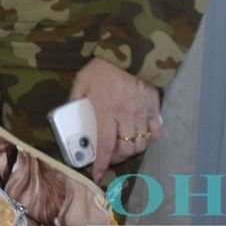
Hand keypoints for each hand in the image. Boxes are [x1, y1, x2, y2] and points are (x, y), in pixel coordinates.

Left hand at [72, 58, 161, 184]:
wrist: (130, 50)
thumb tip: (68, 114)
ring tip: (124, 148)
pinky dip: (150, 139)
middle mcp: (126, 115)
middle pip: (126, 149)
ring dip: (132, 150)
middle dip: (117, 158)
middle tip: (109, 156)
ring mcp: (142, 112)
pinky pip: (156, 131)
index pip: (105, 145)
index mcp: (106, 110)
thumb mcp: (83, 80)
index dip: (101, 163)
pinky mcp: (154, 107)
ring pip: (141, 143)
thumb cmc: (104, 66)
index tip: (97, 175)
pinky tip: (142, 138)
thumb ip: (76, 99)